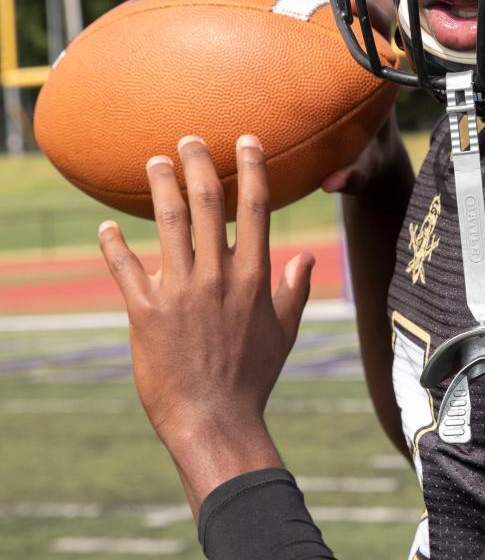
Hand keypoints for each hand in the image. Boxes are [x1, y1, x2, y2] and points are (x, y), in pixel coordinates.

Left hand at [98, 133, 314, 511]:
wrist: (214, 420)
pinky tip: (105, 228)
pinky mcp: (145, 312)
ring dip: (159, 186)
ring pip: (167, 223)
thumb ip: (293, 290)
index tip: (246, 141)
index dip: (251, 169)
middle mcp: (217, 277)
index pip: (254, 209)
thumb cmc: (252, 379)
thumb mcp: (283, 333)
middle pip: (206, 203)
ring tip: (153, 162)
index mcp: (253, 278)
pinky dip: (113, 245)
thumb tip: (304, 259)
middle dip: (198, 164)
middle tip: (189, 139)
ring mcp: (180, 293)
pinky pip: (124, 269)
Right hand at [237, 0, 403, 195]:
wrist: (363, 149)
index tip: (345, 1)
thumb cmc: (366, 157)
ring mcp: (330, 35)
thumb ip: (353, 175)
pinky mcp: (309, 38)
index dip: (363, 6)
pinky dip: (260, 5)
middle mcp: (356, 42)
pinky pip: (284, 13)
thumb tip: (333, 184)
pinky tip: (227, 0)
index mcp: (378, 65)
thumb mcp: (364, 169)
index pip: (375, 23)